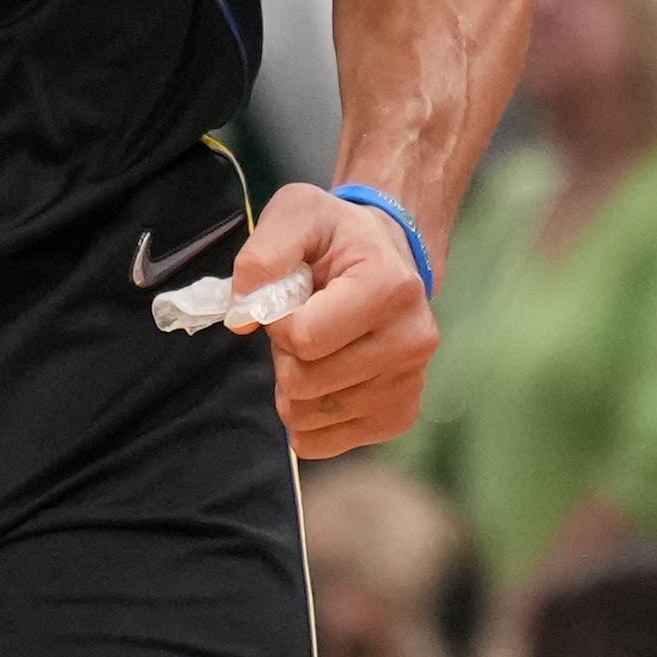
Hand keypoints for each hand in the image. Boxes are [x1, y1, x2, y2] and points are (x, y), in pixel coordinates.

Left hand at [236, 183, 435, 460]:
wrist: (388, 259)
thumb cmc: (337, 237)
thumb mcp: (296, 213)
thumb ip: (262, 255)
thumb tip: (243, 317)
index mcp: (391, 287)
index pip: (304, 338)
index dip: (276, 321)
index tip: (288, 298)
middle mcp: (413, 340)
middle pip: (305, 382)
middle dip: (285, 353)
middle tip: (303, 322)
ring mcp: (410, 384)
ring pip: (309, 416)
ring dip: (294, 384)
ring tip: (317, 346)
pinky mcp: (400, 416)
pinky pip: (322, 443)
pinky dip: (308, 416)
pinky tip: (324, 377)